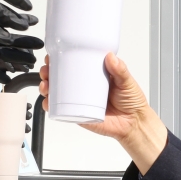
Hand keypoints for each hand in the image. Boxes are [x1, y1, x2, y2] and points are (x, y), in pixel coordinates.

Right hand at [39, 52, 167, 172]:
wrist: (133, 123)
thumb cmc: (131, 101)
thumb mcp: (126, 81)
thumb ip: (120, 69)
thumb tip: (111, 57)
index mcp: (93, 74)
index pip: (73, 63)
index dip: (60, 59)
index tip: (53, 56)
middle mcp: (83, 87)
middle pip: (60, 77)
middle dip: (48, 73)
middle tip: (47, 71)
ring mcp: (79, 101)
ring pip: (57, 93)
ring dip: (46, 87)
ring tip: (46, 85)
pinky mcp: (78, 114)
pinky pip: (60, 110)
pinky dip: (50, 106)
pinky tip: (48, 102)